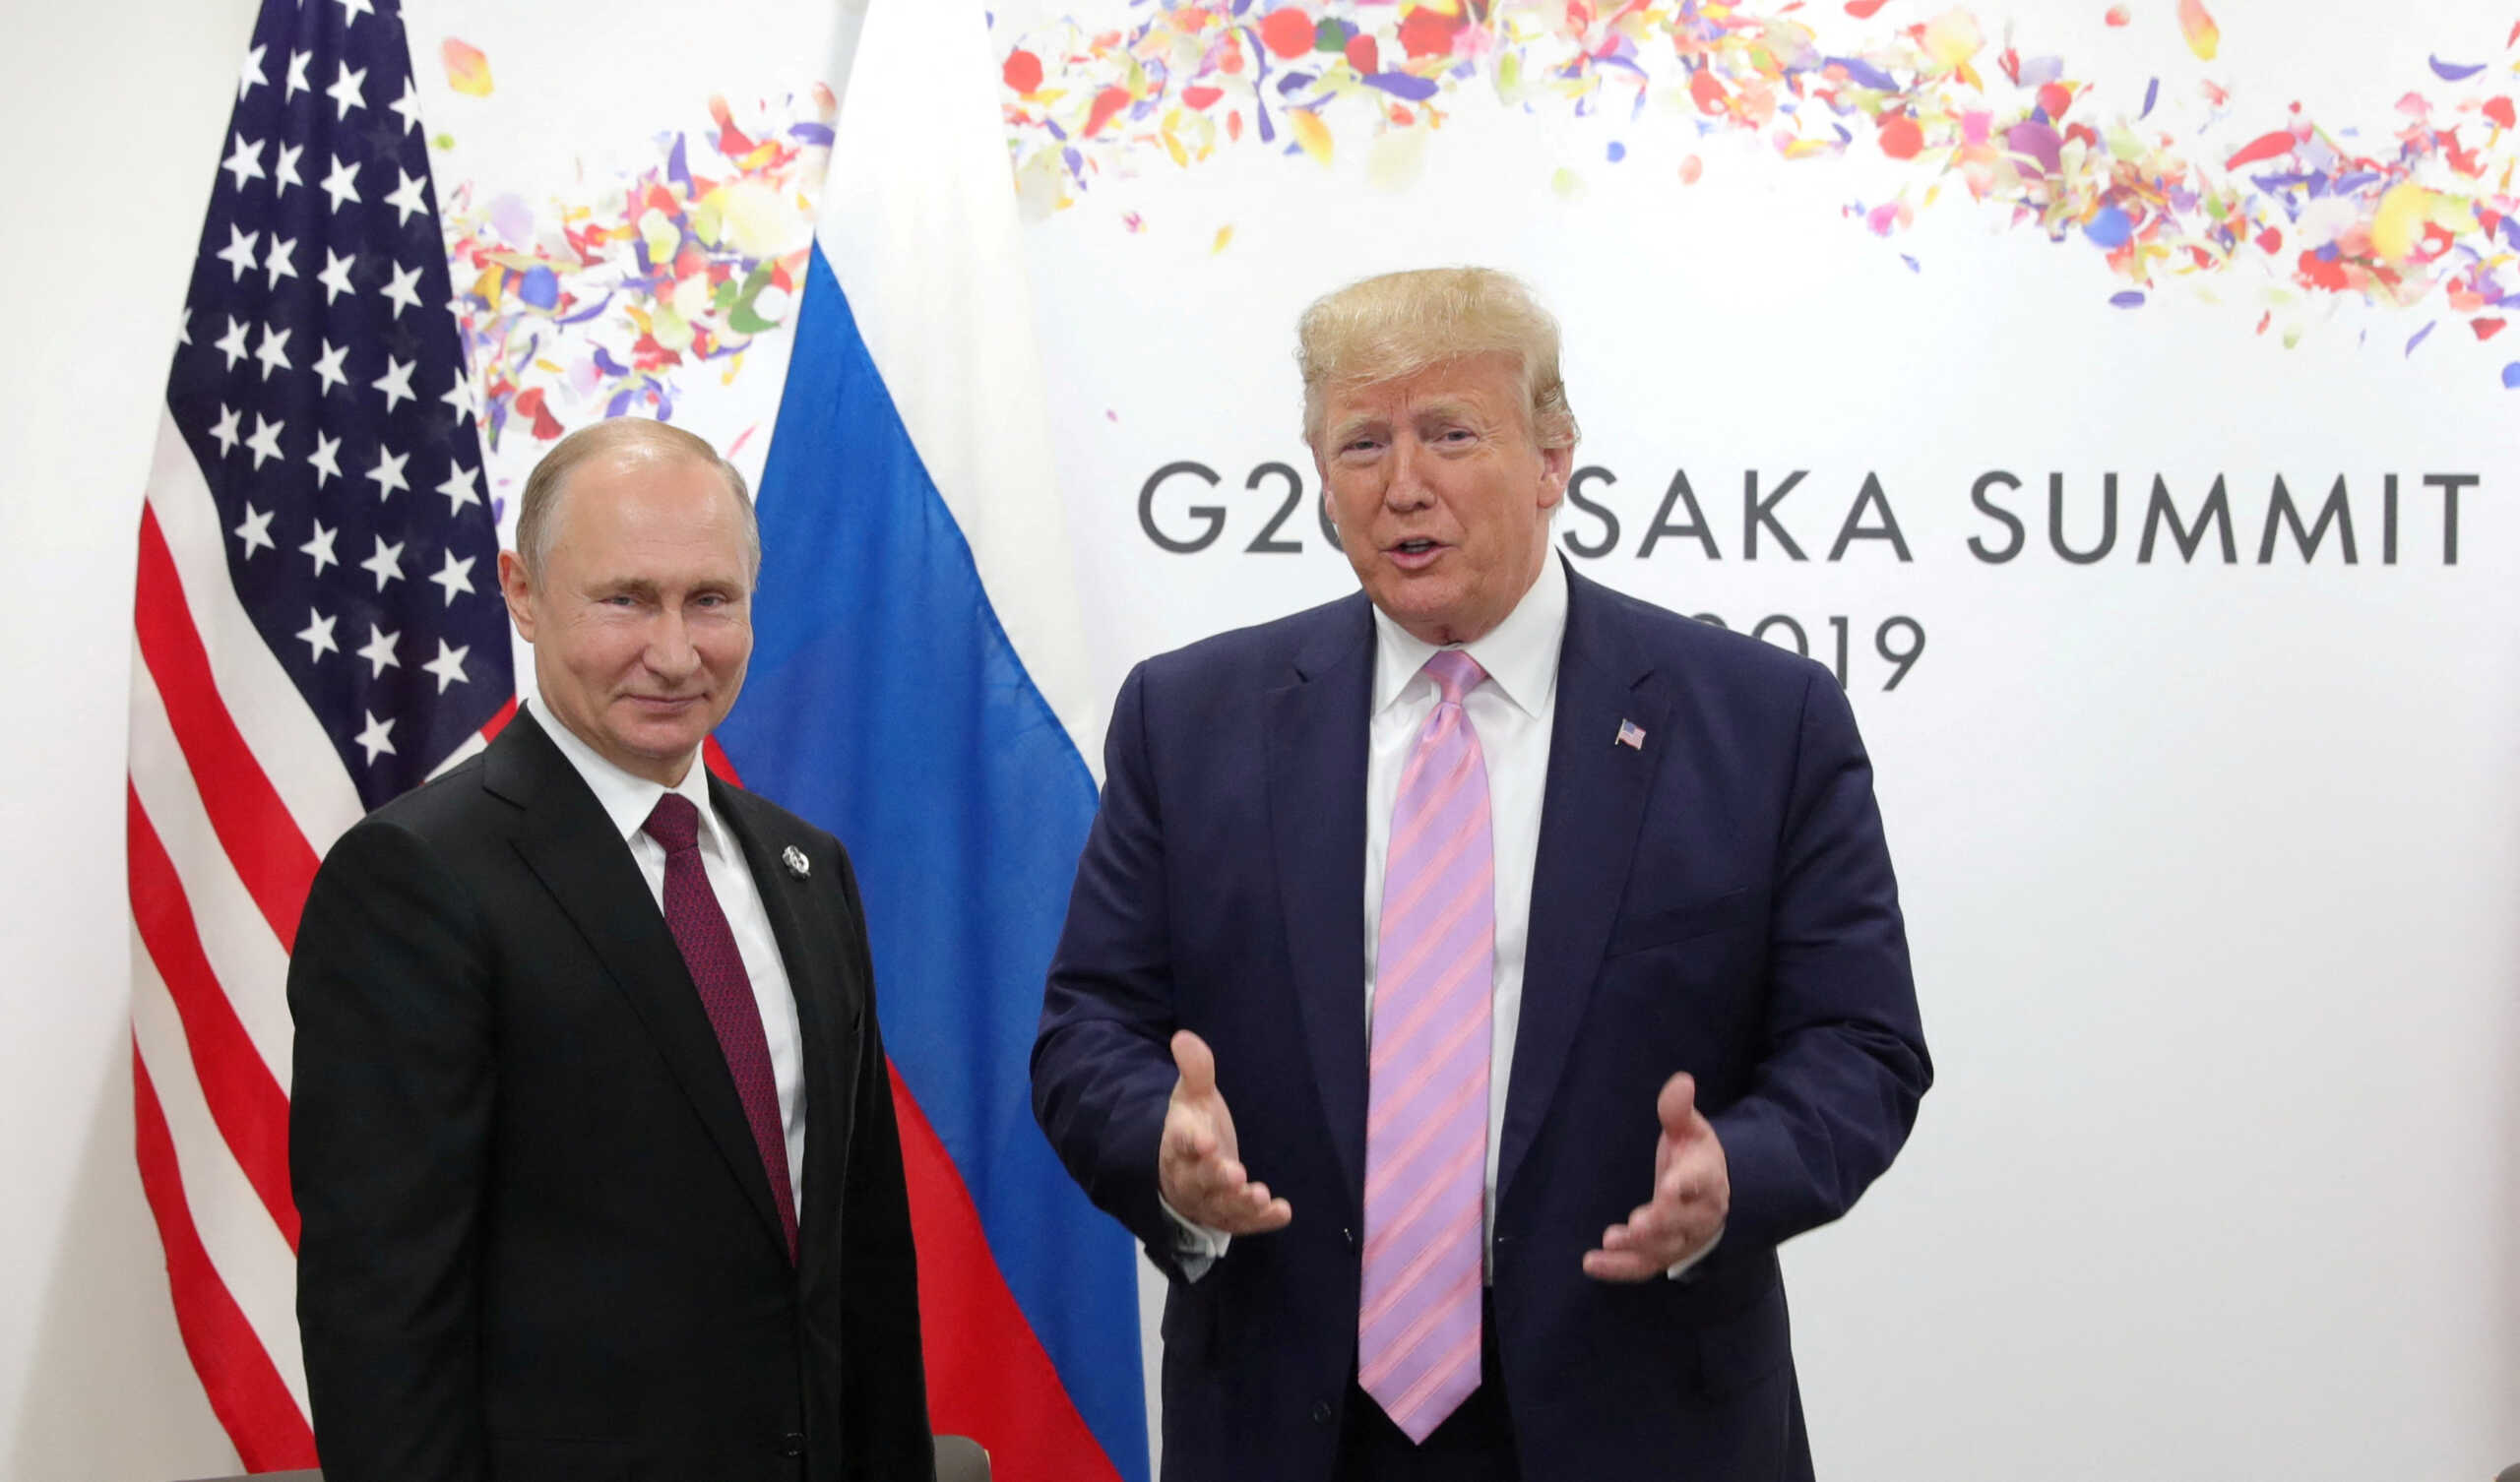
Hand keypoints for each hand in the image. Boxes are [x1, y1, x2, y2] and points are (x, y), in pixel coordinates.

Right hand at [1157, 1031, 1293, 1233]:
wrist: (1187, 1168)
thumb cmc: (1194, 1127)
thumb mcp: (1193, 1096)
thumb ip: (1195, 1070)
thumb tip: (1184, 1037)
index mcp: (1178, 1143)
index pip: (1181, 1143)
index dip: (1193, 1143)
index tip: (1206, 1141)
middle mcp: (1189, 1176)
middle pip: (1199, 1180)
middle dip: (1216, 1177)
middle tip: (1235, 1173)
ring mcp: (1208, 1200)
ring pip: (1220, 1206)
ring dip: (1240, 1203)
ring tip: (1259, 1196)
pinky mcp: (1228, 1216)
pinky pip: (1243, 1223)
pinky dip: (1261, 1222)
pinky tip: (1282, 1212)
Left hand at [1583, 1072, 1727, 1281]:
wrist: (1712, 1192)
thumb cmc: (1694, 1157)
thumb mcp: (1690, 1129)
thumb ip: (1679, 1110)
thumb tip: (1681, 1081)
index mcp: (1707, 1178)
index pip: (1699, 1182)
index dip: (1685, 1186)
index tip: (1669, 1186)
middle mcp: (1700, 1215)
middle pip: (1683, 1224)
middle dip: (1661, 1225)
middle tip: (1636, 1224)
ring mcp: (1682, 1239)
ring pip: (1664, 1249)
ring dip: (1638, 1249)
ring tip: (1611, 1240)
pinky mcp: (1663, 1255)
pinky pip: (1643, 1267)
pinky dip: (1619, 1269)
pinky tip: (1592, 1264)